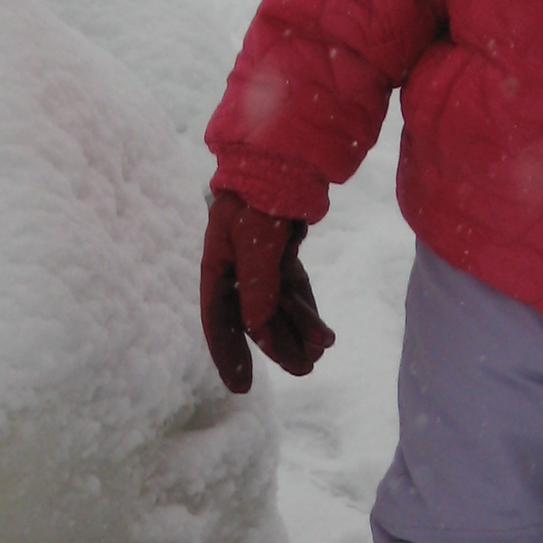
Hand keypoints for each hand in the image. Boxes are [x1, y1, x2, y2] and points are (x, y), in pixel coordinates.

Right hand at [200, 190, 335, 395]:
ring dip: (299, 331)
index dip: (228, 354)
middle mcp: (235, 266)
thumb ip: (258, 284)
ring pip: (278, 307)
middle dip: (278, 347)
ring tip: (323, 351)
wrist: (287, 154)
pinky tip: (324, 333)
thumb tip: (257, 329)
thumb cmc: (263, 192)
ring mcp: (260, 260)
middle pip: (254, 318)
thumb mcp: (257, 239)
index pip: (218, 319)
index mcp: (217, 263)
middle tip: (305, 371)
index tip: (241, 388)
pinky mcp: (282, 253)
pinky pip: (294, 292)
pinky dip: (307, 311)